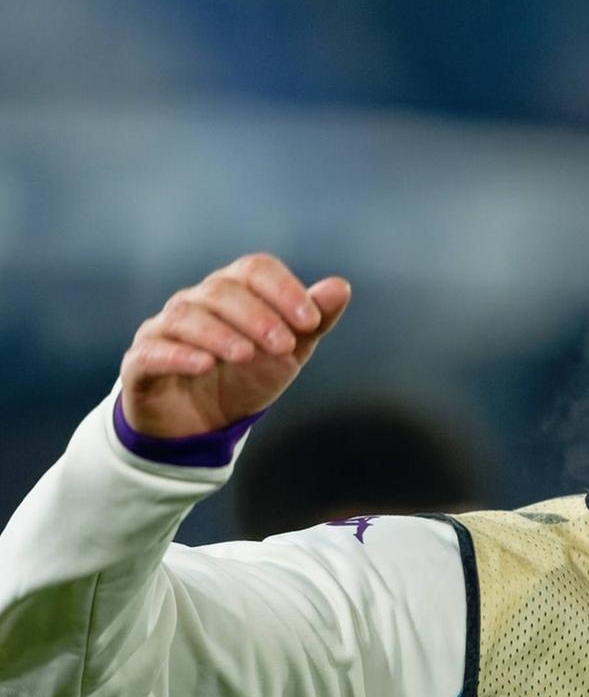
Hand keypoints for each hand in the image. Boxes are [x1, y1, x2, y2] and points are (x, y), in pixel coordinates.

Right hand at [120, 254, 350, 437]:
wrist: (199, 426)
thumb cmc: (243, 379)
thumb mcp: (286, 354)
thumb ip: (313, 322)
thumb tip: (340, 287)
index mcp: (232, 292)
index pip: (255, 269)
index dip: (284, 290)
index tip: (311, 322)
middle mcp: (195, 303)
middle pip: (222, 291)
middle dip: (257, 316)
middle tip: (284, 345)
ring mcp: (164, 330)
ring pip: (187, 317)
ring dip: (220, 334)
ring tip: (247, 355)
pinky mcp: (141, 363)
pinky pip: (153, 351)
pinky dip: (178, 354)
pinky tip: (204, 364)